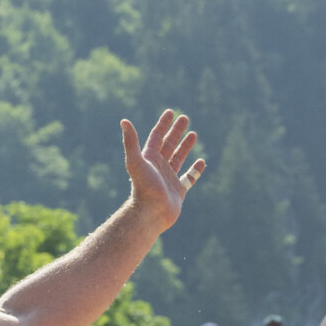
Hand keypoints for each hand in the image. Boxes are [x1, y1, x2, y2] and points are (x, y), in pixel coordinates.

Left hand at [121, 110, 204, 229]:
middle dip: (176, 131)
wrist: (150, 213)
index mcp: (149, 159)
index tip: (170, 112)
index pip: (156, 137)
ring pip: (178, 158)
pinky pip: (189, 177)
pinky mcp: (178, 190)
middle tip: (185, 118)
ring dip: (185, 146)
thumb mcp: (136, 162)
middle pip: (168, 144)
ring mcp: (168, 178)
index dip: (163, 124)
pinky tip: (201, 162)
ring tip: (194, 134)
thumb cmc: (143, 187)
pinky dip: (195, 170)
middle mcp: (158, 167)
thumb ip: (131, 142)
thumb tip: (124, 121)